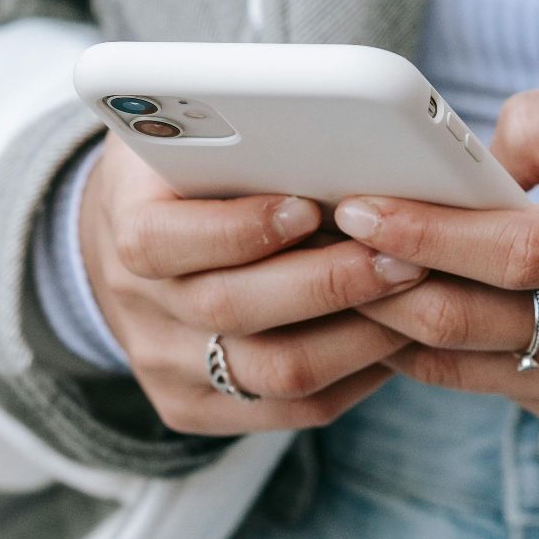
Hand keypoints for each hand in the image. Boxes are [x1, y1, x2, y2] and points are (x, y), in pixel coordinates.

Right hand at [78, 135, 426, 435]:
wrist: (124, 247)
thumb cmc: (180, 171)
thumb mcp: (185, 134)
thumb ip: (232, 133)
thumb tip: (325, 128)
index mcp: (124, 225)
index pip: (163, 241)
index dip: (239, 230)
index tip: (308, 207)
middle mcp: (137, 306)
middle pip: (233, 311)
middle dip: (330, 284)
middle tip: (403, 257)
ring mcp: (165, 366)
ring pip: (275, 373)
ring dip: (359, 336)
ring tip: (413, 296)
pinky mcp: (195, 408)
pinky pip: (292, 410)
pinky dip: (356, 374)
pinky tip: (396, 336)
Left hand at [334, 79, 538, 451]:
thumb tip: (468, 164)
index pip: (515, 252)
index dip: (426, 235)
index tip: (358, 207)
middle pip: (474, 322)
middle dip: (384, 285)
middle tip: (322, 245)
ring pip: (475, 368)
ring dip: (404, 326)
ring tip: (353, 277)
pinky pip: (510, 391)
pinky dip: (459, 355)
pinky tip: (427, 313)